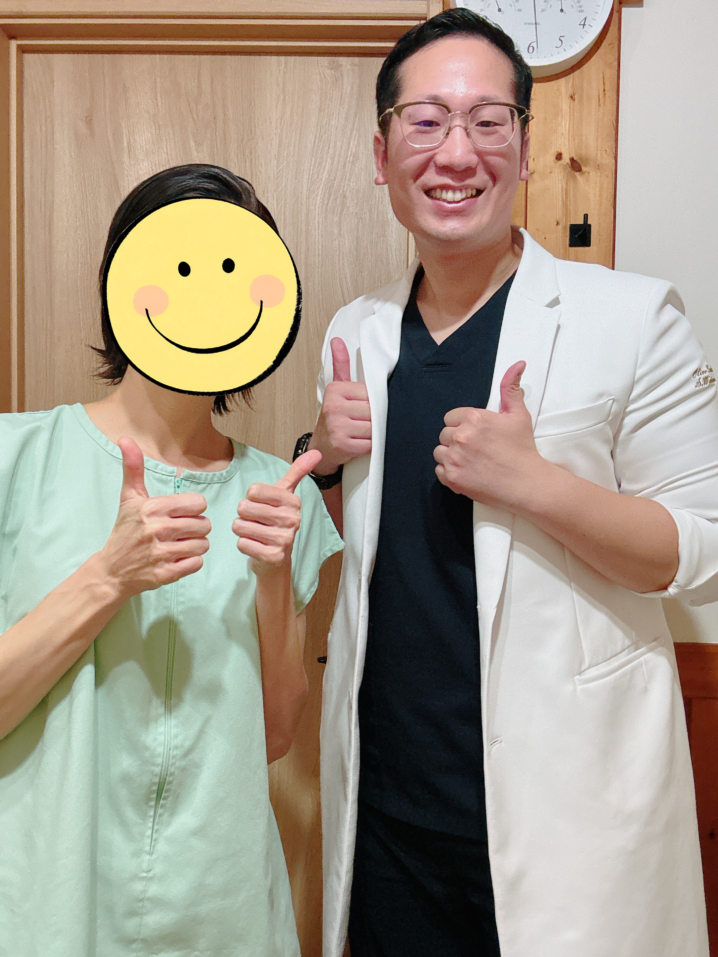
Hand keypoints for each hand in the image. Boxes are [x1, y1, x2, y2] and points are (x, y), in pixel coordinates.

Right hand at [97, 437, 210, 596]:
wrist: (111, 570)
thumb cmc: (125, 530)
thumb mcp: (129, 498)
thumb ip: (133, 468)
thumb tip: (125, 439)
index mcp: (153, 508)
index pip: (199, 503)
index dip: (193, 509)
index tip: (180, 514)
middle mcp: (158, 529)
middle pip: (204, 525)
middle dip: (196, 528)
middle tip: (180, 532)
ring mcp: (162, 553)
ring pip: (204, 545)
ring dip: (195, 545)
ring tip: (179, 545)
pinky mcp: (166, 574)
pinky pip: (197, 563)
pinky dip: (191, 562)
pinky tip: (177, 559)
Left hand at [233, 449, 321, 577]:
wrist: (276, 557)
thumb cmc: (276, 520)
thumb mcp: (285, 494)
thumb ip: (297, 472)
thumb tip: (316, 453)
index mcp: (292, 501)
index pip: (254, 490)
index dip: (251, 498)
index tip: (262, 505)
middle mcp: (291, 519)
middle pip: (244, 507)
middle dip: (244, 515)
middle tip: (257, 521)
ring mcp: (283, 539)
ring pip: (240, 526)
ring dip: (242, 530)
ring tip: (255, 533)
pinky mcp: (273, 556)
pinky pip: (242, 543)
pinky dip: (244, 545)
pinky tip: (256, 546)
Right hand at [309, 337, 370, 474]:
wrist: (322, 448)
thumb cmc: (334, 417)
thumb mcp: (337, 389)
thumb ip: (341, 365)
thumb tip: (337, 342)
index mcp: (335, 390)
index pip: (370, 393)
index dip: (372, 402)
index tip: (361, 408)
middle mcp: (334, 407)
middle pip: (373, 410)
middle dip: (373, 418)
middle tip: (362, 422)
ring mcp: (337, 427)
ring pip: (373, 427)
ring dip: (372, 432)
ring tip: (361, 432)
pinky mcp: (343, 445)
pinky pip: (370, 443)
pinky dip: (370, 445)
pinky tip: (360, 442)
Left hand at [434, 361, 543, 507]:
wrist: (526, 483)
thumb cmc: (522, 450)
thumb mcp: (519, 415)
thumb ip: (511, 389)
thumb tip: (518, 365)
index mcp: (474, 419)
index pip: (451, 417)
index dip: (462, 425)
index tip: (474, 434)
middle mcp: (461, 436)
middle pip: (444, 434)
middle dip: (456, 440)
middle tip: (475, 448)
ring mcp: (454, 458)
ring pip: (439, 452)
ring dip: (450, 455)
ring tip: (470, 460)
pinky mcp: (452, 478)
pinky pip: (439, 471)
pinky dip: (449, 472)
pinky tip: (466, 472)